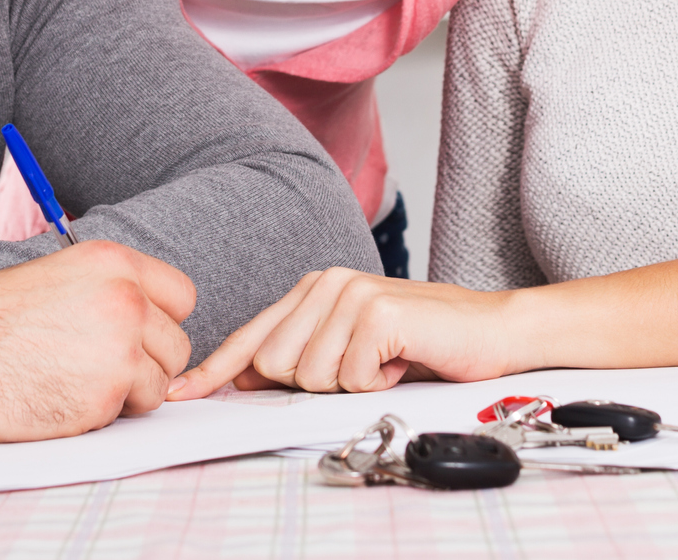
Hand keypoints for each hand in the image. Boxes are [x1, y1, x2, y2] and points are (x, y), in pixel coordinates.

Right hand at [0, 241, 195, 440]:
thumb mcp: (56, 276)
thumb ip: (107, 289)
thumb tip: (147, 315)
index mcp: (112, 262)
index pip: (182, 295)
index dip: (161, 321)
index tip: (139, 335)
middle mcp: (125, 299)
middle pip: (177, 344)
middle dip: (148, 363)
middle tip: (101, 368)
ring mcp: (120, 348)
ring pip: (161, 383)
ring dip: (129, 392)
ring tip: (77, 382)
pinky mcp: (106, 394)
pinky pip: (130, 413)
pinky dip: (104, 414)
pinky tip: (63, 398)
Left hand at [165, 268, 517, 399]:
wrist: (493, 329)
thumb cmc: (424, 343)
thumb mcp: (353, 349)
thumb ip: (301, 356)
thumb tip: (245, 381)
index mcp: (313, 289)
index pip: (252, 336)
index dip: (215, 370)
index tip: (183, 393)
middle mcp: (325, 284)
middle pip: (273, 365)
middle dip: (313, 385)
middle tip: (363, 368)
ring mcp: (350, 294)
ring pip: (308, 376)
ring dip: (351, 384)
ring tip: (385, 362)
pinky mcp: (376, 312)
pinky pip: (349, 377)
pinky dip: (377, 382)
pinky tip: (402, 360)